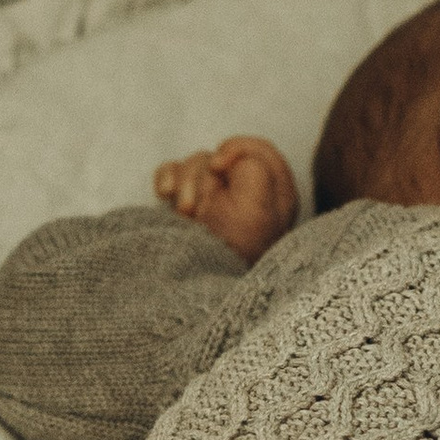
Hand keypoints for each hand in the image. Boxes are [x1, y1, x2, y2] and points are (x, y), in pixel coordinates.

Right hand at [153, 136, 298, 266]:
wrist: (195, 289)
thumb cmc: (233, 250)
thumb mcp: (258, 208)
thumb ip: (255, 167)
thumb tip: (229, 160)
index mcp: (274, 194)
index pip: (260, 150)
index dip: (237, 149)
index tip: (220, 167)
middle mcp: (246, 194)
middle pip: (223, 156)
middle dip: (205, 176)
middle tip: (200, 207)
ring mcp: (215, 200)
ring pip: (197, 164)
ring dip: (185, 184)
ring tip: (185, 214)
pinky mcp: (188, 206)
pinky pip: (173, 174)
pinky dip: (167, 180)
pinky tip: (164, 195)